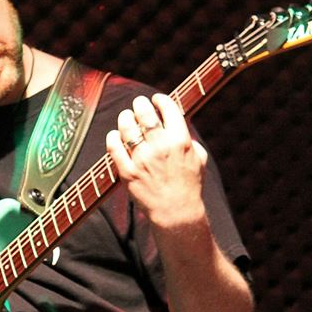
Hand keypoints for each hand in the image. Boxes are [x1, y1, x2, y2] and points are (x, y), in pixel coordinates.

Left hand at [106, 93, 208, 229]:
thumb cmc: (189, 184)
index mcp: (180, 141)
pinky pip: (113, 147)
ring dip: (125, 117)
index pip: (168, 108)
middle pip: (144, 114)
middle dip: (140, 104)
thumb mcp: (199, 158)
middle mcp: (161, 148)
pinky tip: (115, 135)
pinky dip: (112, 137)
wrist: (176, 212)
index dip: (160, 99)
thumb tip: (176, 121)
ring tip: (126, 117)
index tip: (156, 99)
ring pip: (127, 127)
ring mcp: (142, 160)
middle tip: (138, 104)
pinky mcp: (127, 172)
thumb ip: (188, 138)